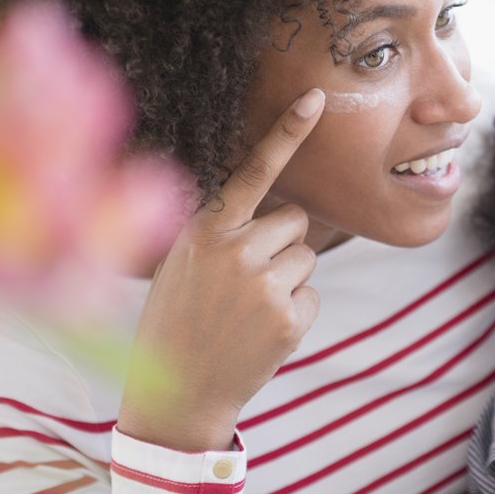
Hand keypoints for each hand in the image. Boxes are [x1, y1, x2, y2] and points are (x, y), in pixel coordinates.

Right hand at [118, 88, 324, 450]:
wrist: (177, 395)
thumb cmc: (178, 319)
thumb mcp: (180, 262)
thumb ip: (221, 230)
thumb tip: (276, 211)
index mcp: (204, 229)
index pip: (254, 171)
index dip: (287, 131)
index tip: (317, 98)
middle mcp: (235, 250)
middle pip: (295, 220)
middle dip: (281, 243)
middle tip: (245, 281)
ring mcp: (264, 285)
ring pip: (307, 256)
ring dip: (289, 277)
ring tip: (249, 308)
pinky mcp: (289, 318)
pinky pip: (313, 294)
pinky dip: (296, 311)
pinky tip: (262, 331)